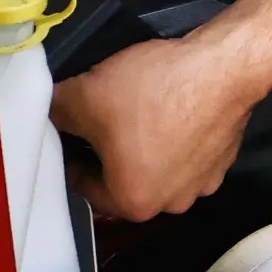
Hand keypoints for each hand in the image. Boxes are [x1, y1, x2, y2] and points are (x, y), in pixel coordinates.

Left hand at [52, 31, 260, 220]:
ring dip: (143, 142)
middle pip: (121, 176)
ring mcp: (202, 184)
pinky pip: (186, 152)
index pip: (82, 182)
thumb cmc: (154, 90)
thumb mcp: (84, 96)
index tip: (69, 125)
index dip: (69, 149)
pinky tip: (170, 105)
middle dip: (107, 148)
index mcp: (132, 202)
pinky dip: (175, 135)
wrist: (223, 67)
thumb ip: (54, 112)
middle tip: (102, 111)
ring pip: (155, 163)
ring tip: (139, 104)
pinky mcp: (224, 160)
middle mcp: (170, 204)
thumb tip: (47, 113)